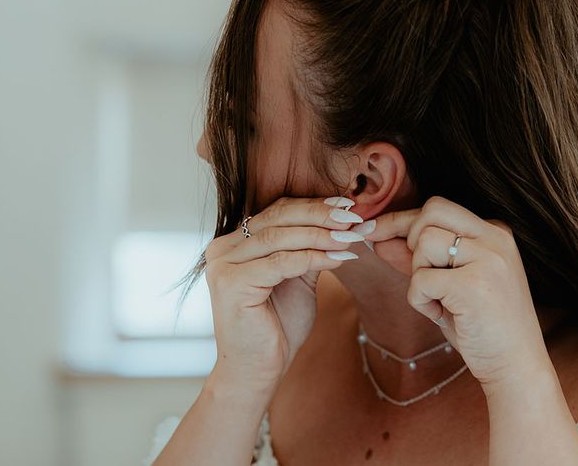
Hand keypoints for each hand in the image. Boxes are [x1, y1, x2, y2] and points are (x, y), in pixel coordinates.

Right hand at [204, 196, 361, 388]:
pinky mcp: (231, 284)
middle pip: (279, 218)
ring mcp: (223, 265)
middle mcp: (223, 248)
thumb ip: (310, 248)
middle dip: (321, 215)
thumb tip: (343, 220)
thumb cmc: (278, 326)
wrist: (258, 372)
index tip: (349, 205)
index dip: (314, 205)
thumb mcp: (299, 277)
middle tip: (355, 216)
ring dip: (322, 235)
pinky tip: (340, 258)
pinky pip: (282, 262)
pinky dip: (314, 257)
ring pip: (281, 237)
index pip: (278, 211)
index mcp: (235, 242)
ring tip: (352, 236)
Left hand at [362, 196, 552, 391]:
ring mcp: (488, 259)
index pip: (439, 208)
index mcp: (494, 232)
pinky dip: (419, 300)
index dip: (402, 220)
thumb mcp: (450, 283)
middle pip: (432, 210)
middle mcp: (495, 238)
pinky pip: (420, 279)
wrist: (517, 367)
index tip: (372, 230)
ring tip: (439, 300)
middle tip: (422, 272)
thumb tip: (376, 237)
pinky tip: (441, 316)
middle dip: (410, 237)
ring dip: (418, 274)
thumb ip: (419, 256)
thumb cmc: (482, 325)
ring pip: (424, 241)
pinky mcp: (474, 285)